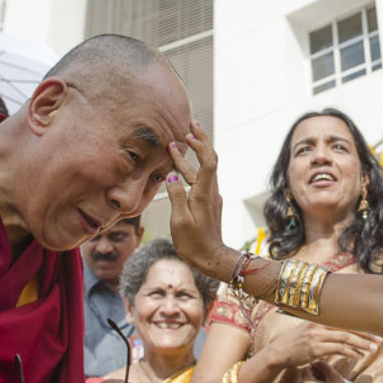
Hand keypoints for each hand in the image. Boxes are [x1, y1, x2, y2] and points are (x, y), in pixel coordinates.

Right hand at [166, 121, 233, 279]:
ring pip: (203, 169)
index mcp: (204, 193)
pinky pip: (200, 179)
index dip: (200, 144)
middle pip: (209, 159)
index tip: (188, 132)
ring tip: (177, 143)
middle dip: (200, 140)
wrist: (211, 258)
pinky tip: (179, 168)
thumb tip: (170, 174)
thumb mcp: (180, 220)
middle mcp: (211, 191)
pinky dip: (190, 168)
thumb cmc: (194, 243)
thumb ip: (176, 195)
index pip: (208, 160)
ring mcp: (210, 196)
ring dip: (192, 155)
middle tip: (190, 124)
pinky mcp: (207, 202)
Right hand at [268, 322, 377, 369]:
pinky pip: (338, 350)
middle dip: (366, 335)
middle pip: (348, 328)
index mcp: (319, 318)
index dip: (361, 325)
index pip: (345, 320)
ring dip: (361, 345)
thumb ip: (324, 328)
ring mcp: (316, 337)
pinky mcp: (315, 349)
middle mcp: (318, 325)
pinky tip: (359, 356)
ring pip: (345, 339)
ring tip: (373, 350)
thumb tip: (342, 331)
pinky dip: (350, 353)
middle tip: (379, 340)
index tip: (375, 329)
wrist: (278, 352)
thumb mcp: (308, 329)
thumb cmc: (295, 342)